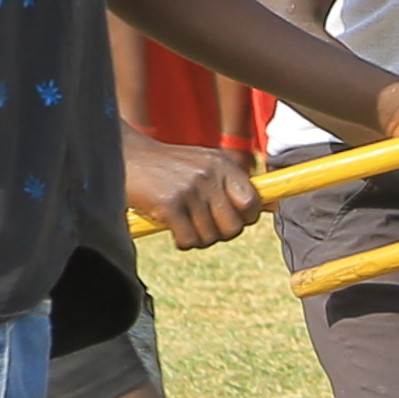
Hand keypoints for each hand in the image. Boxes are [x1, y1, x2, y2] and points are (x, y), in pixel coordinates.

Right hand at [124, 128, 256, 250]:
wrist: (125, 155)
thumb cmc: (168, 166)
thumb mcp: (204, 164)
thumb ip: (233, 184)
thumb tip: (273, 206)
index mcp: (222, 164)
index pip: (252, 202)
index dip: (245, 218)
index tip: (231, 220)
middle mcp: (209, 175)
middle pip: (234, 227)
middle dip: (220, 233)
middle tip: (205, 227)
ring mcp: (190, 189)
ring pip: (210, 237)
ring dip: (198, 238)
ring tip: (185, 224)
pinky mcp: (169, 204)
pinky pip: (189, 240)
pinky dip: (182, 241)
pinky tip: (172, 228)